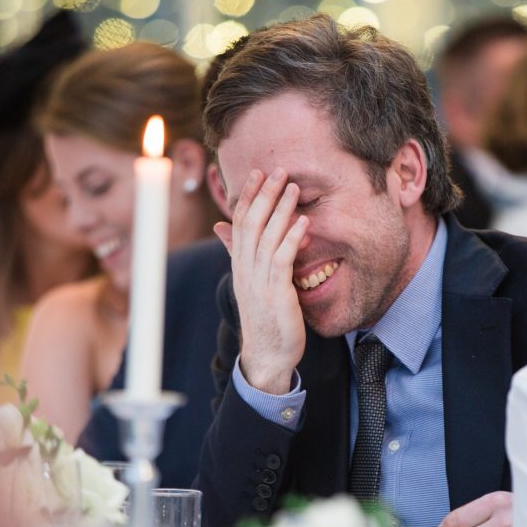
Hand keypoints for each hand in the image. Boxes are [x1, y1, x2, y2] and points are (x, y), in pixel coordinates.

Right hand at [214, 168, 309, 394]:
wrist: (267, 356)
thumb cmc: (264, 319)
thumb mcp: (250, 282)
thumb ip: (241, 254)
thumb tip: (223, 228)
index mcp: (239, 265)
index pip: (239, 222)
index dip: (248, 196)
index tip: (258, 173)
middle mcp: (245, 269)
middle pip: (251, 223)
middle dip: (264, 194)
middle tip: (279, 170)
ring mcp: (259, 281)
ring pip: (266, 236)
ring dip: (280, 209)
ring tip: (293, 187)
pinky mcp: (276, 293)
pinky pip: (282, 260)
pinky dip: (292, 238)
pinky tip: (303, 221)